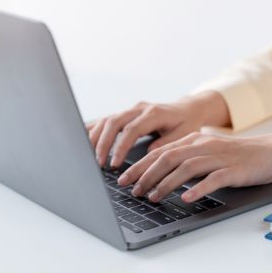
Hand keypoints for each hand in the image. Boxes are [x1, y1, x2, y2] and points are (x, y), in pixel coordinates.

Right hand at [86, 91, 229, 167]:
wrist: (187, 109)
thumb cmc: (187, 123)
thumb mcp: (184, 134)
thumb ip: (167, 143)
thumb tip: (149, 155)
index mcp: (154, 113)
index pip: (131, 129)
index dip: (120, 146)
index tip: (115, 164)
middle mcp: (139, 108)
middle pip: (114, 122)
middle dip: (103, 143)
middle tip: (99, 163)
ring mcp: (130, 110)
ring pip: (107, 120)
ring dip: (96, 137)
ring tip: (90, 156)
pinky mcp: (125, 114)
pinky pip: (106, 120)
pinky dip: (94, 129)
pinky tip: (83, 139)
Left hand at [117, 131, 271, 202]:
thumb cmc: (235, 156)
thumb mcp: (206, 153)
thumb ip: (184, 159)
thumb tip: (156, 175)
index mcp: (193, 140)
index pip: (160, 151)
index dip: (139, 166)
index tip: (123, 179)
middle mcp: (203, 145)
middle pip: (168, 158)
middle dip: (146, 174)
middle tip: (132, 190)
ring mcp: (219, 157)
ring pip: (186, 167)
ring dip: (166, 183)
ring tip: (152, 197)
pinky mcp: (234, 170)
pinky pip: (213, 179)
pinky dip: (198, 188)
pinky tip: (186, 198)